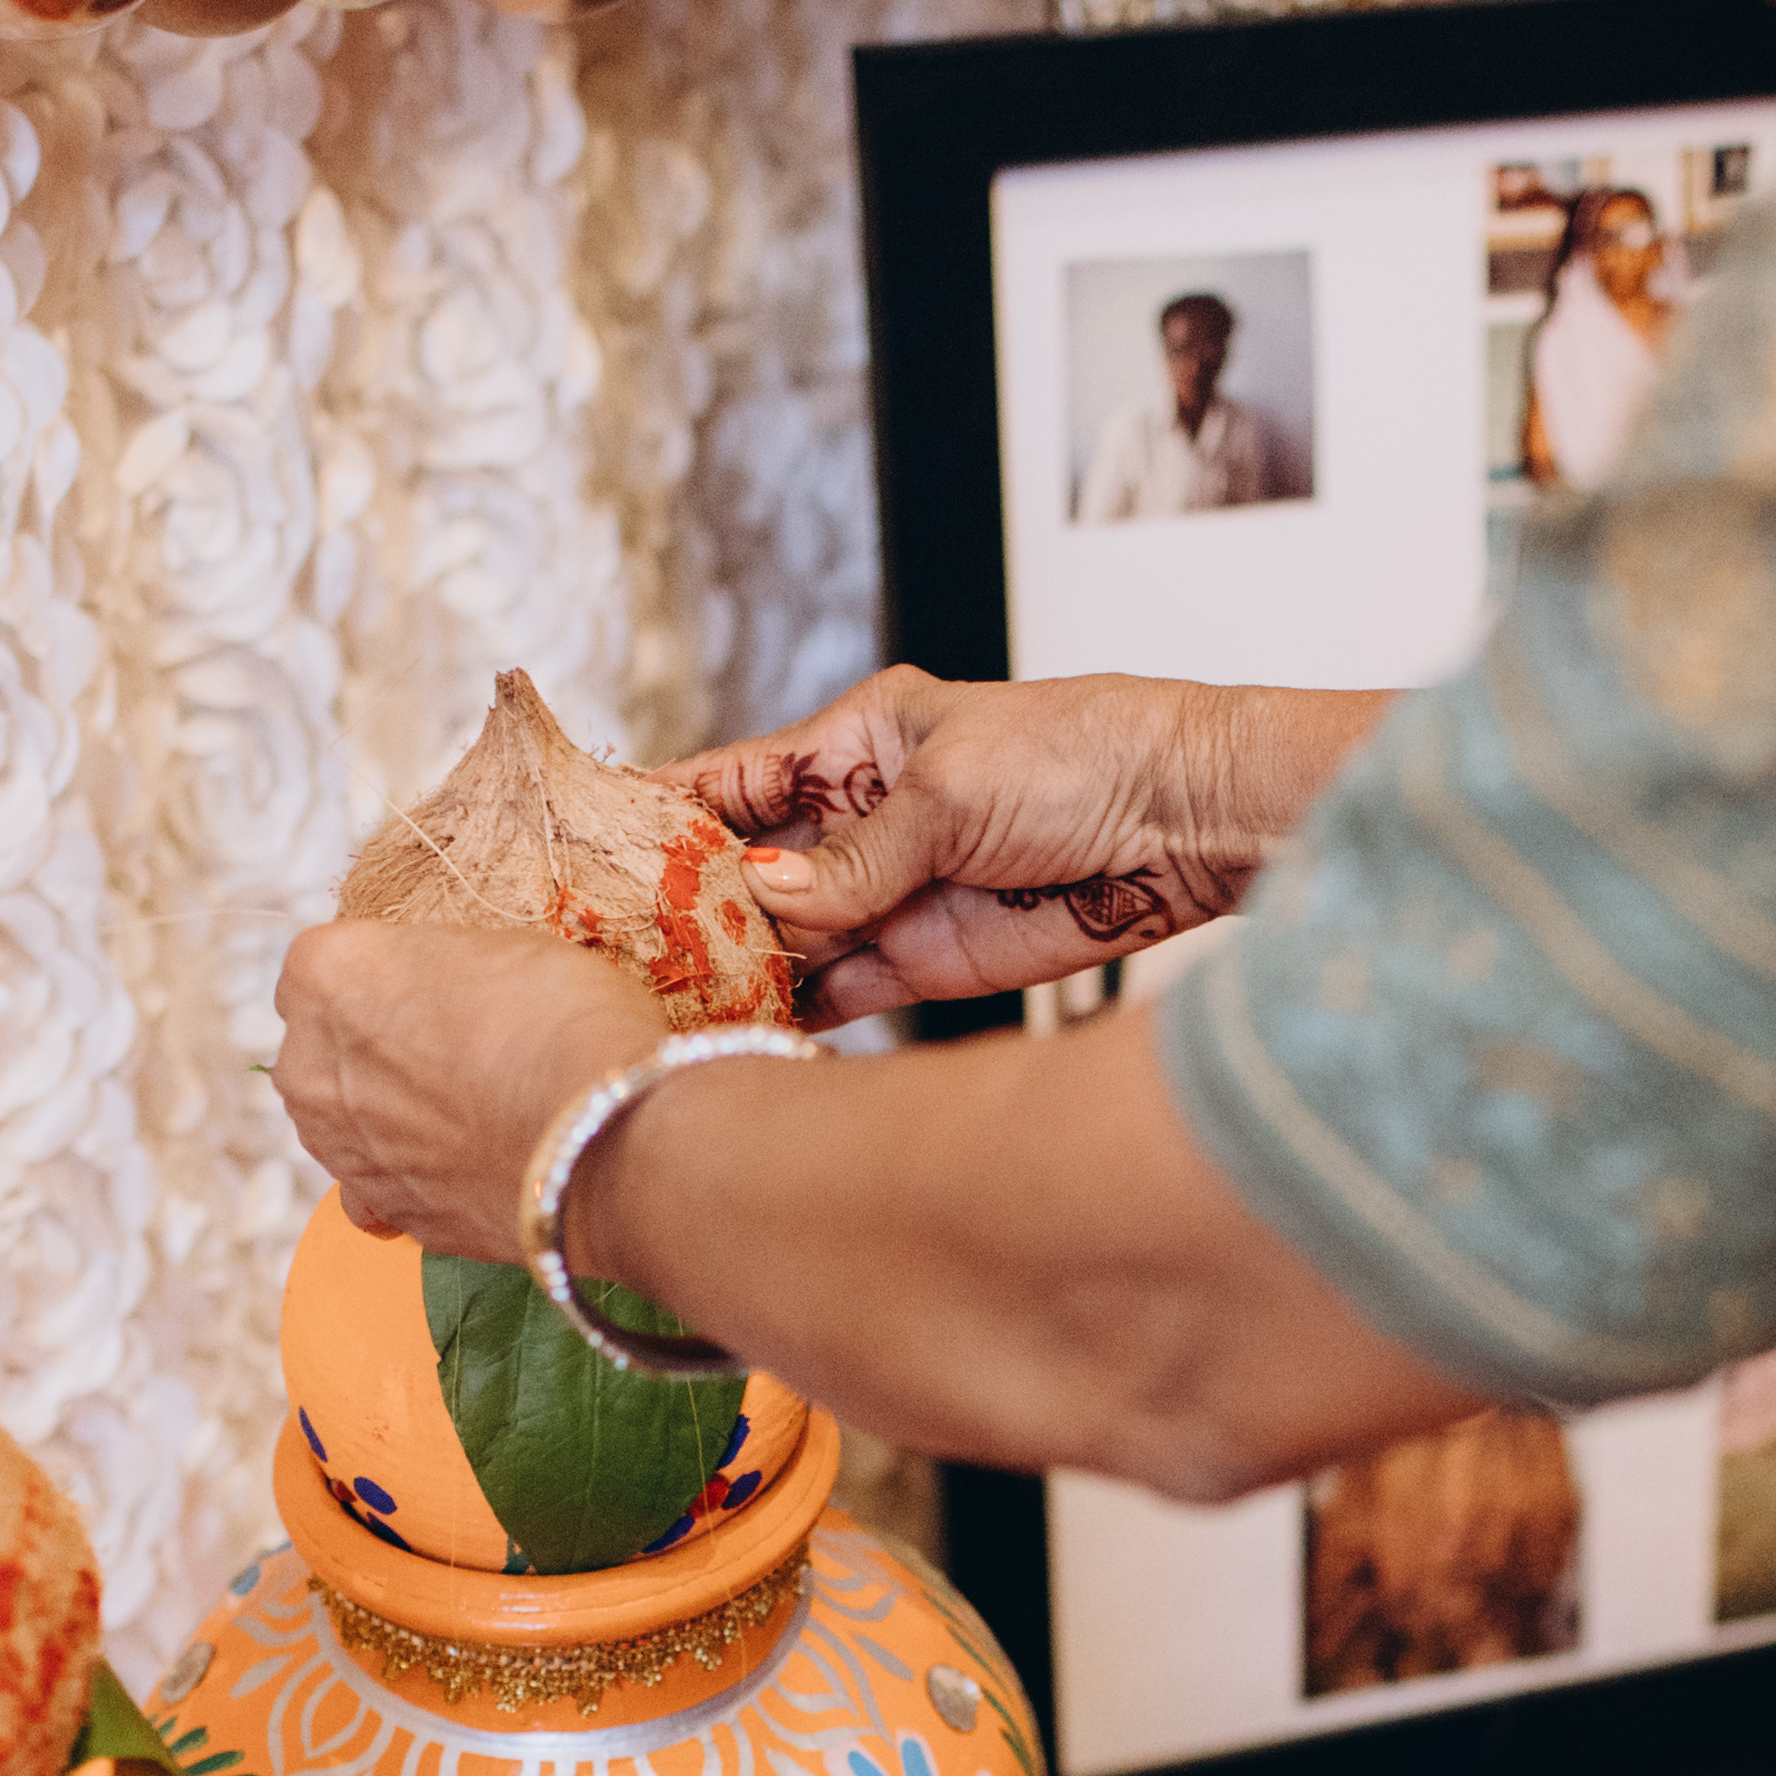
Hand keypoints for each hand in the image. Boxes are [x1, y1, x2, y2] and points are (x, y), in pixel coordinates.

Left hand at [267, 923, 665, 1265]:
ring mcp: (340, 1150)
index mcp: (324, 975)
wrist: (603, 1137)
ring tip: (467, 1114)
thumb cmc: (561, 1017)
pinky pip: (379, 1193)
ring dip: (386, 1118)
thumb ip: (438, 970)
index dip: (381, 976)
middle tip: (454, 1050)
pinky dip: (409, 1182)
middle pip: (322, 1049)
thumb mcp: (499, 946)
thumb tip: (444, 995)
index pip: (322, 966)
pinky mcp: (389, 1212)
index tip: (431, 989)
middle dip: (373, 1050)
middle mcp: (307, 1065)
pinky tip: (456, 1168)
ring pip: (342, 1124)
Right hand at [677, 667, 1387, 1022]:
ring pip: (784, 940)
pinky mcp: (924, 960)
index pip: (733, 780)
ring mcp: (888, 895)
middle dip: (684, 911)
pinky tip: (739, 1032)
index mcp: (854, 744)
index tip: (590, 851)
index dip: (663, 816)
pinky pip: (838, 992)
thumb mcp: (951, 793)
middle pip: (744, 871)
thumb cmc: (1082, 759)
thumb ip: (856, 858)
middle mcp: (859, 821)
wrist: (1185, 824)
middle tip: (614, 956)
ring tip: (662, 1006)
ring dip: (734, 971)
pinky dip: (793, 1013)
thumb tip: (764, 898)